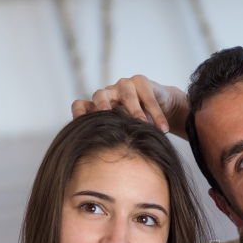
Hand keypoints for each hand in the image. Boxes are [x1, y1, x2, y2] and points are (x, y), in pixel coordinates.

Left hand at [71, 75, 187, 134]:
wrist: (162, 106)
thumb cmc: (138, 123)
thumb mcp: (125, 129)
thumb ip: (114, 137)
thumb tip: (105, 161)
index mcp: (97, 105)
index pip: (81, 105)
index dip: (80, 114)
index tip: (82, 128)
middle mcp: (108, 92)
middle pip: (100, 95)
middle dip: (102, 105)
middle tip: (107, 116)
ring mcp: (124, 84)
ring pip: (127, 96)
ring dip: (136, 111)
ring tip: (144, 125)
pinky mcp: (141, 81)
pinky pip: (149, 99)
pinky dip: (157, 115)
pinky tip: (163, 128)